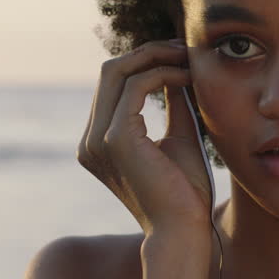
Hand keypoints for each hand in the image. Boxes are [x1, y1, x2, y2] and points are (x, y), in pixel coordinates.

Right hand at [77, 38, 212, 234]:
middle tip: (183, 49)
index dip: (144, 62)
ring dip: (157, 58)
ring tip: (188, 59)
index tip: (179, 56)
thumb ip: (173, 104)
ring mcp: (98, 139)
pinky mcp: (116, 139)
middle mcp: (90, 141)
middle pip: (110, 71)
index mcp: (98, 142)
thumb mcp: (179, 137)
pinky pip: (137, 86)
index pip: (112, 85)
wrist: (183, 230)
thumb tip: (175, 67)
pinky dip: (164, 73)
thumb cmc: (185, 193)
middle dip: (149, 53)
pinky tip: (188, 76)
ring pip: (118, 71)